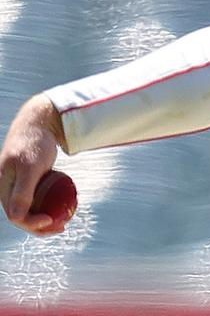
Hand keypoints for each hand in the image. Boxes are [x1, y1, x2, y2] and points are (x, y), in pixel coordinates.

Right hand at [1, 95, 67, 234]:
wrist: (38, 122)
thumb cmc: (33, 143)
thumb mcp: (30, 168)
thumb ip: (21, 192)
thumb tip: (15, 218)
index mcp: (2, 188)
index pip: (15, 215)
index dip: (32, 224)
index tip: (52, 221)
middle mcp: (7, 189)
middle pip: (22, 215)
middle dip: (40, 226)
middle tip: (62, 227)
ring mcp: (17, 184)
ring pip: (30, 208)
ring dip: (45, 218)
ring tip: (63, 222)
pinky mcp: (28, 180)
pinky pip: (37, 197)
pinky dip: (47, 204)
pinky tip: (61, 207)